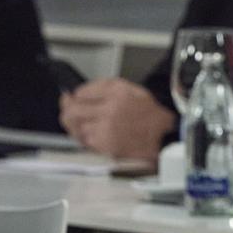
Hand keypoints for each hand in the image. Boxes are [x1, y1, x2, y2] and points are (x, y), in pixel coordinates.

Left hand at [58, 78, 175, 159]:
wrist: (163, 136)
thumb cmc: (149, 116)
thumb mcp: (131, 90)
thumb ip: (105, 89)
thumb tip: (77, 94)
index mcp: (116, 91)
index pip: (81, 92)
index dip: (76, 97)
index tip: (75, 100)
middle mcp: (110, 107)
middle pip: (73, 110)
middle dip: (68, 113)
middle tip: (71, 115)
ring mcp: (106, 126)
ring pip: (77, 127)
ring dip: (80, 128)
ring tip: (92, 127)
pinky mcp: (106, 142)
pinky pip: (86, 141)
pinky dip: (90, 140)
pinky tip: (100, 137)